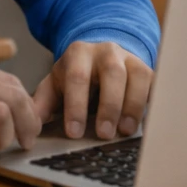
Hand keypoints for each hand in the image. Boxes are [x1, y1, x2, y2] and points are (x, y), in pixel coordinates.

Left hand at [32, 41, 152, 141]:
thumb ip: (43, 102)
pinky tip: (148, 123)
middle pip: (112, 73)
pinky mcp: (147, 69)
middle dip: (109, 104)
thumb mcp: (55, 84)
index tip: (74, 133)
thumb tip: (31, 125)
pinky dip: (153, 102)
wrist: (100, 55)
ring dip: (133, 104)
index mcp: (78, 53)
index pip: (77, 77)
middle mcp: (106, 51)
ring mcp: (130, 58)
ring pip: (138, 75)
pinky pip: (155, 82)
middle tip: (104, 134)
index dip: (76, 105)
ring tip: (126, 131)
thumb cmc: (75, 76)